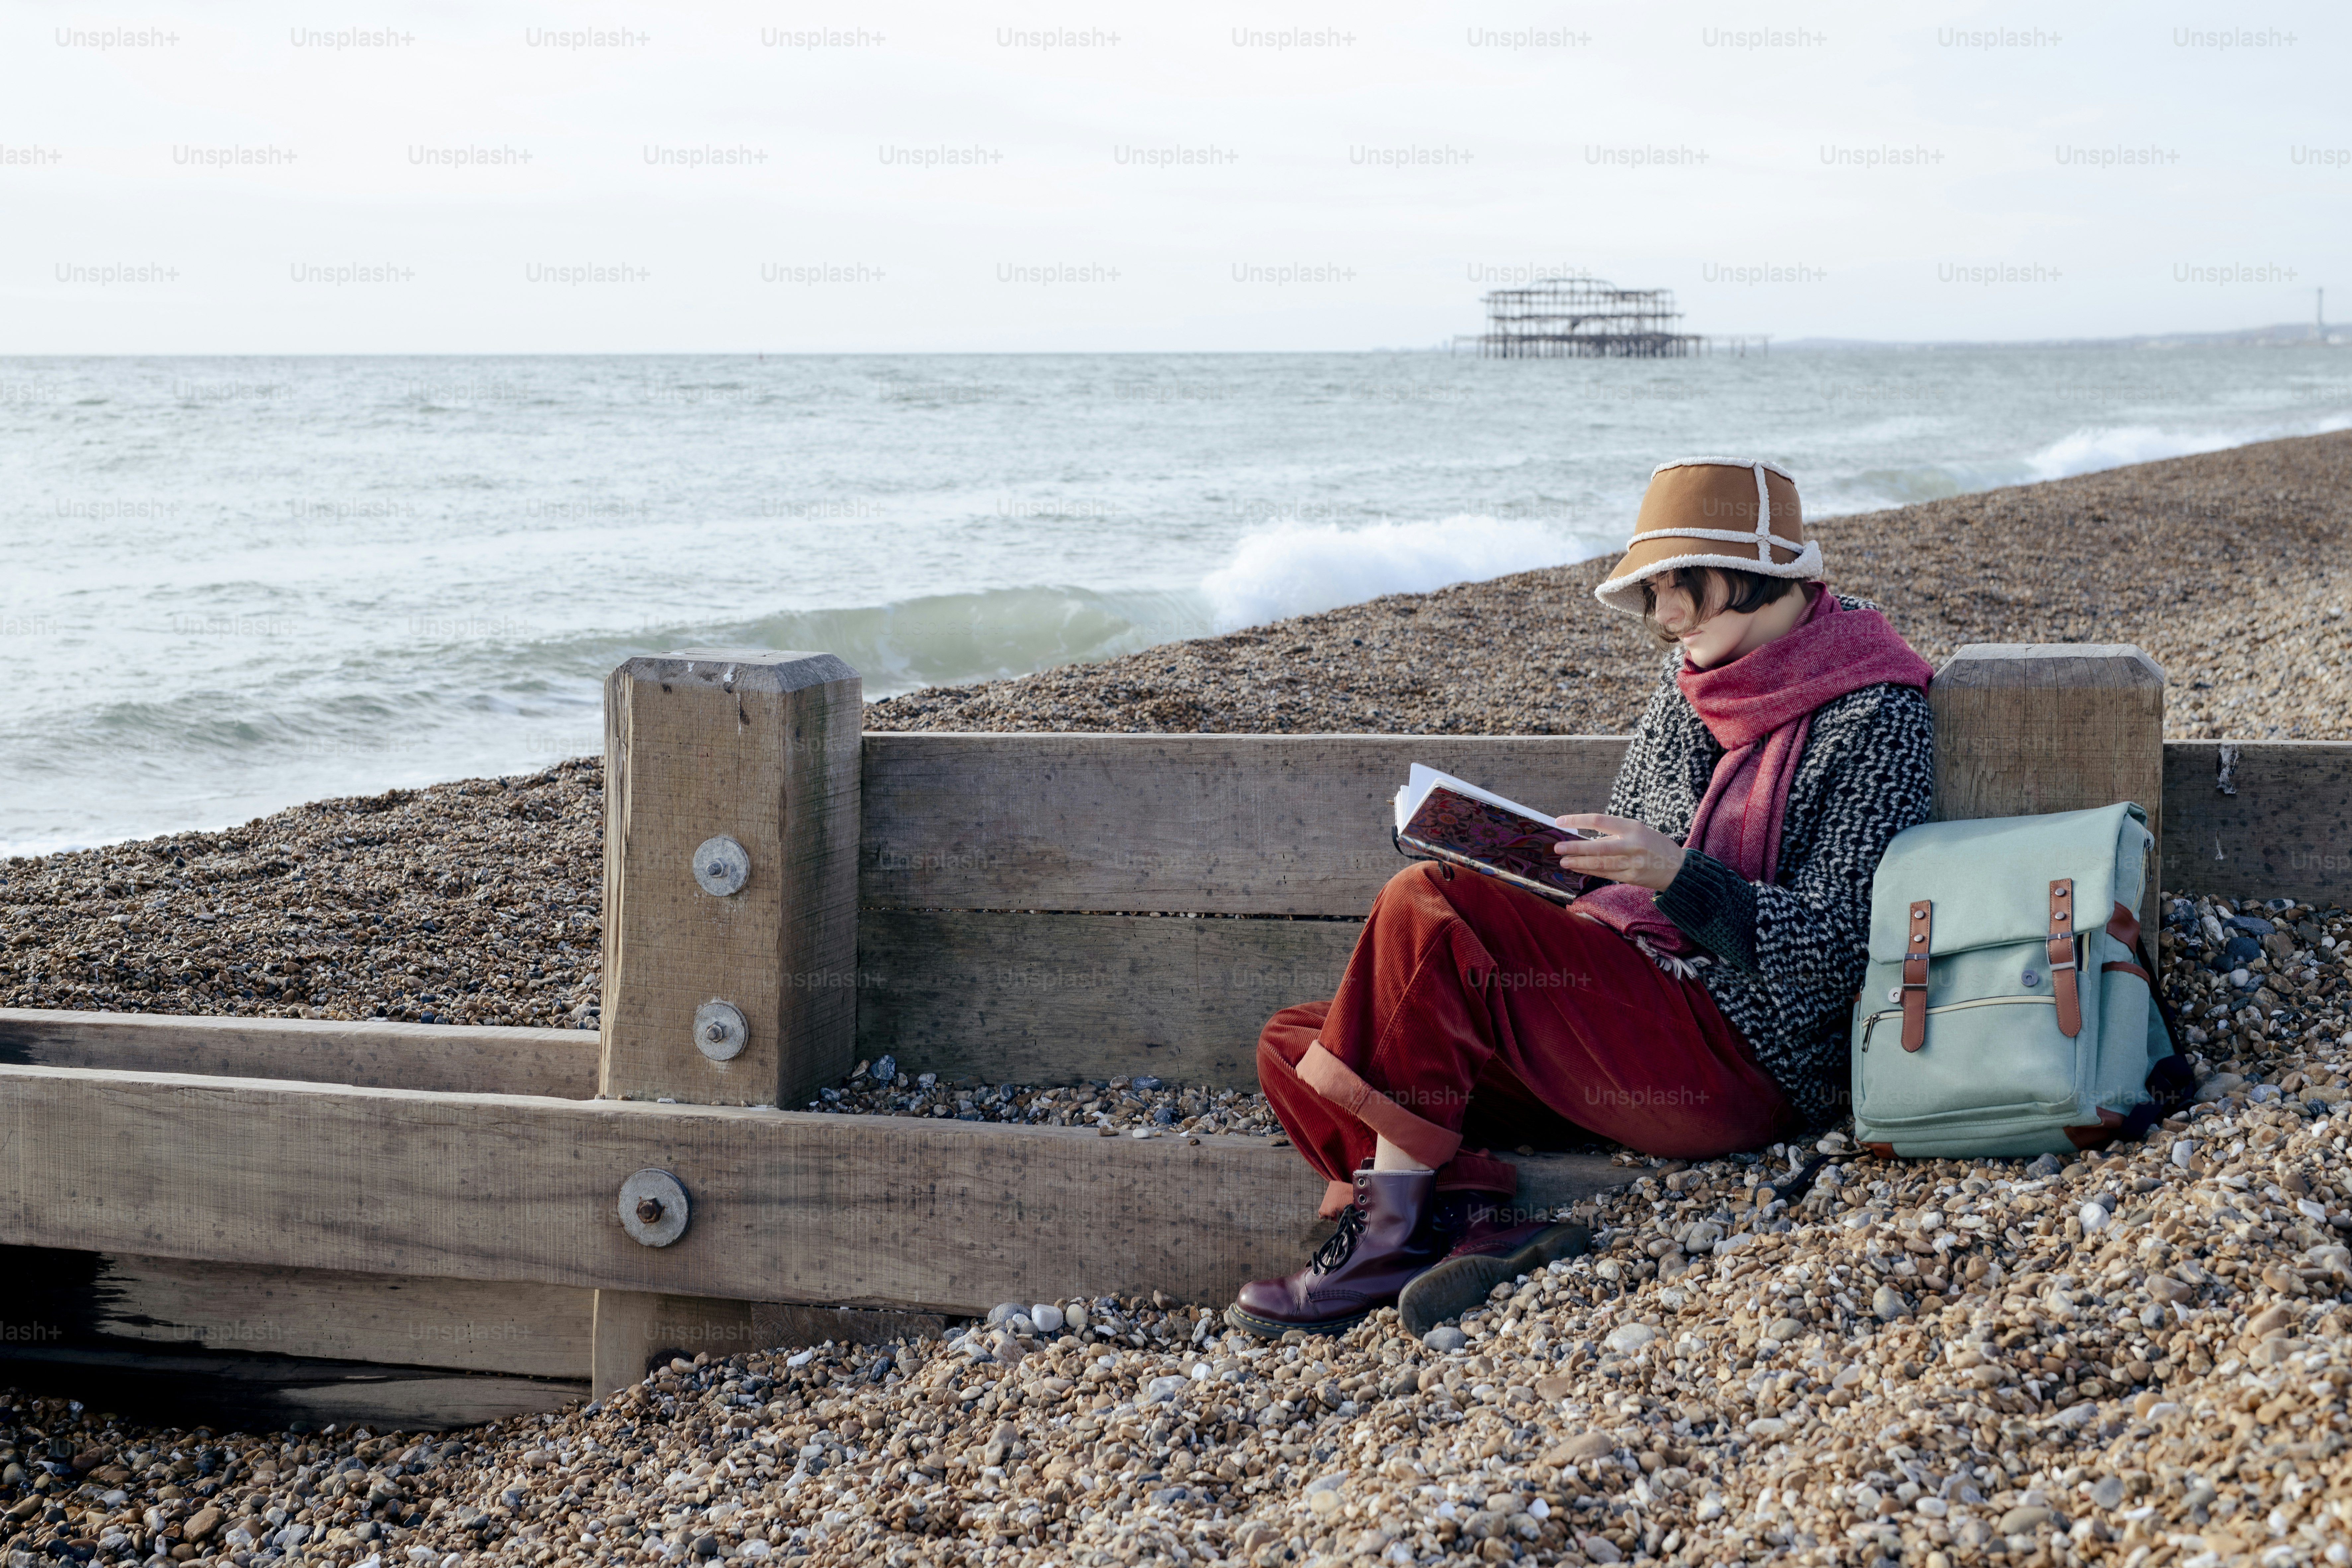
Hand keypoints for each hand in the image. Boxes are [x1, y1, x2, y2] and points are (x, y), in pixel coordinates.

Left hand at [1552, 813, 1687, 891]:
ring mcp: (1632, 863)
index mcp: (1633, 827)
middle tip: (1558, 848)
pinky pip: (1606, 874)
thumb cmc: (1654, 845)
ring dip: (1580, 863)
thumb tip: (1586, 840)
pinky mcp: (1631, 878)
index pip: (1599, 821)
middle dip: (1576, 848)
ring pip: (1600, 864)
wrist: (1678, 868)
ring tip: (1564, 861)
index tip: (1560, 821)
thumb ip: (1614, 834)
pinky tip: (1579, 869)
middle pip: (1598, 847)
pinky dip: (1591, 871)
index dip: (1578, 820)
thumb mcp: (1638, 831)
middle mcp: (1632, 845)